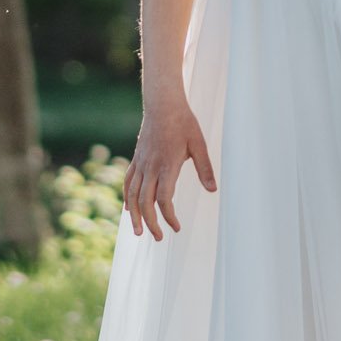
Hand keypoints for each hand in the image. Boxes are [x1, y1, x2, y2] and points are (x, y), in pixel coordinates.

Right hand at [124, 99, 217, 239]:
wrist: (162, 104)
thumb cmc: (183, 122)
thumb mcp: (199, 144)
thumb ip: (205, 168)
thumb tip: (213, 190)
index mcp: (167, 165)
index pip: (164, 198)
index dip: (169, 216)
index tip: (176, 227)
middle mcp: (151, 167)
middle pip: (145, 202)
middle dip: (150, 223)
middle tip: (159, 237)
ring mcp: (141, 163)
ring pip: (132, 195)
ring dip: (135, 215)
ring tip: (138, 232)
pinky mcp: (136, 159)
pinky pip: (128, 182)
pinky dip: (127, 197)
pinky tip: (128, 209)